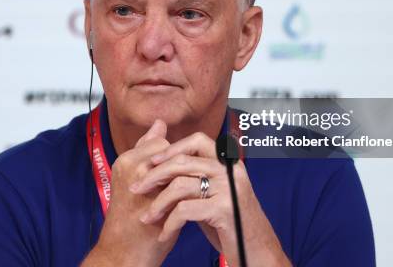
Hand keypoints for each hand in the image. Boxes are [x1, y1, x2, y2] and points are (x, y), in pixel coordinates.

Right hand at [82, 120, 177, 266]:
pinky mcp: (159, 201)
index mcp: (126, 161)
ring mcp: (146, 184)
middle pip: (170, 153)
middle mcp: (133, 168)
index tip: (175, 171)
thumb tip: (160, 123)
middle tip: (180, 182)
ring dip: (184, 179)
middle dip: (179, 167)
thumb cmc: (130, 215)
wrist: (123, 252)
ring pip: (177, 168)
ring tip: (185, 192)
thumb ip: (146, 149)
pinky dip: (189, 193)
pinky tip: (190, 201)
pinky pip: (182, 187)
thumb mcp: (135, 177)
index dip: (171, 158)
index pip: (160, 144)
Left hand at [131, 132, 291, 266]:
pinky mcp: (225, 210)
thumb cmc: (230, 224)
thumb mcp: (214, 194)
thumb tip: (164, 161)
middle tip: (136, 188)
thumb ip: (196, 176)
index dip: (172, 147)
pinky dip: (169, 223)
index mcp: (229, 163)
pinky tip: (164, 234)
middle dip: (154, 175)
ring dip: (157, 203)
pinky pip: (184, 210)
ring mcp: (229, 189)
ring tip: (146, 217)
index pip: (198, 141)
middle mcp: (231, 172)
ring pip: (179, 186)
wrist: (256, 252)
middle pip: (183, 162)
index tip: (152, 161)